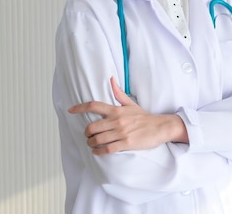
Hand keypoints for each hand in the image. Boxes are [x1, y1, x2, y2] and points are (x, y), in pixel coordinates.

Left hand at [68, 77, 187, 154]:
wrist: (160, 127)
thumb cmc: (144, 117)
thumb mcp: (131, 104)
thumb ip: (118, 93)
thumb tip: (111, 79)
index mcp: (117, 110)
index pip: (94, 106)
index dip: (80, 108)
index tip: (70, 110)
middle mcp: (117, 120)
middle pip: (92, 126)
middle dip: (86, 133)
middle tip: (87, 135)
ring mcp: (121, 132)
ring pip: (97, 139)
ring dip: (91, 143)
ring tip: (91, 144)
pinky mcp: (126, 143)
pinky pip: (107, 149)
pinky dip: (99, 151)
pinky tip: (97, 151)